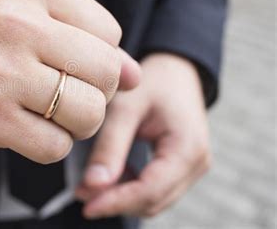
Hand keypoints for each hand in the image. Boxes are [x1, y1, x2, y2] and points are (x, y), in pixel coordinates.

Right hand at [0, 0, 140, 163]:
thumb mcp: (27, 20)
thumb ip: (86, 40)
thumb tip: (136, 74)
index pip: (108, 30)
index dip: (101, 57)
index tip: (75, 66)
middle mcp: (15, 24)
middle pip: (105, 71)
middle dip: (98, 93)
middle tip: (70, 94)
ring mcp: (1, 72)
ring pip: (88, 111)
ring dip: (79, 122)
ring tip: (52, 113)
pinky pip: (56, 145)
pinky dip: (52, 145)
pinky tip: (29, 130)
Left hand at [76, 53, 210, 217]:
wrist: (175, 71)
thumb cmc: (151, 83)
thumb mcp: (125, 108)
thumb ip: (110, 148)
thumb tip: (91, 187)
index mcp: (187, 147)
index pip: (150, 190)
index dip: (116, 202)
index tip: (86, 207)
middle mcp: (197, 163)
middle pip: (153, 200)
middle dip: (116, 201)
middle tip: (81, 194)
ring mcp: (192, 168)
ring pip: (154, 200)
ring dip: (122, 198)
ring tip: (89, 186)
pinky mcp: (182, 168)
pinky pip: (156, 189)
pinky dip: (131, 189)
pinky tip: (109, 175)